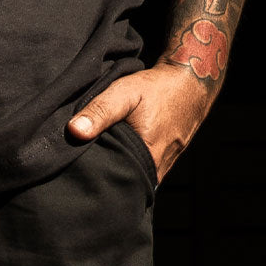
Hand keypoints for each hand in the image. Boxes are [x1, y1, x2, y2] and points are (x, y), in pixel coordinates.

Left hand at [67, 65, 214, 184]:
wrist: (192, 80)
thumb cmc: (158, 87)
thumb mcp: (125, 92)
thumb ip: (100, 111)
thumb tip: (73, 131)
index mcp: (146, 159)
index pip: (115, 183)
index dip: (96, 183)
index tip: (78, 180)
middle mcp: (157, 170)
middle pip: (124, 185)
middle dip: (105, 183)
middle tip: (83, 178)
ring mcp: (163, 169)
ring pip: (134, 181)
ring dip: (118, 176)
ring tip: (97, 172)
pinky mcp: (165, 164)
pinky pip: (143, 174)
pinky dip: (130, 170)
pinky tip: (117, 164)